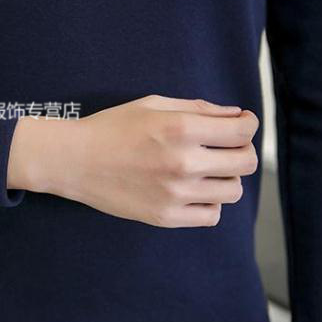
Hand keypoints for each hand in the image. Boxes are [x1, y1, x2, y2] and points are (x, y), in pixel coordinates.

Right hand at [6, 94, 258, 227]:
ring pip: (233, 190)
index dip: (247, 124)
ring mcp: (176, 193)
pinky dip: (209, 203)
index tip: (240, 124)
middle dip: (242, 150)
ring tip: (205, 170)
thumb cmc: (111, 128)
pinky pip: (212, 215)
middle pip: (246, 162)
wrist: (74, 160)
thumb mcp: (153, 105)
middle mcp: (183, 162)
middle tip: (225, 147)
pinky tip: (193, 190)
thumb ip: (197, 108)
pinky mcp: (166, 216)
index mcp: (181, 128)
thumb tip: (234, 115)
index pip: (243, 131)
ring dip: (226, 177)